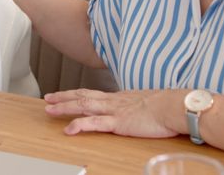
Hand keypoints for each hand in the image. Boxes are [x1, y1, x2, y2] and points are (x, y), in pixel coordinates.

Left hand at [43, 88, 184, 137]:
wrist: (175, 106)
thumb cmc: (168, 106)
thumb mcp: (149, 104)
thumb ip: (140, 107)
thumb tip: (141, 111)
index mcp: (121, 97)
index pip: (93, 94)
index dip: (77, 94)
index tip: (65, 94)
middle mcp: (114, 101)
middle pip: (83, 96)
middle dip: (64, 97)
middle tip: (48, 98)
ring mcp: (114, 111)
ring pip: (83, 106)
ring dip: (64, 107)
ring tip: (49, 110)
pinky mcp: (118, 122)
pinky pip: (94, 123)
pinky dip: (79, 125)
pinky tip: (68, 130)